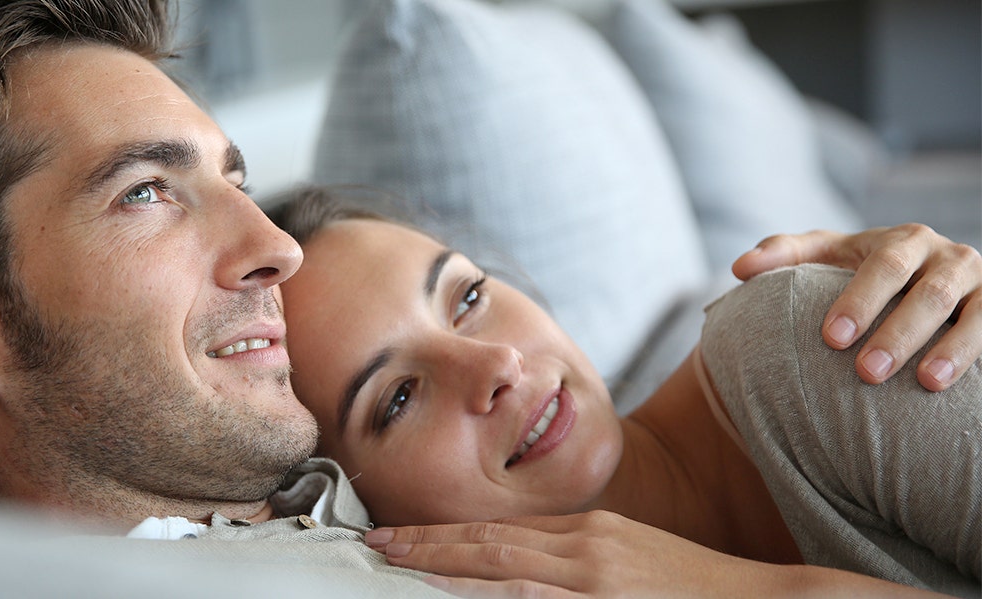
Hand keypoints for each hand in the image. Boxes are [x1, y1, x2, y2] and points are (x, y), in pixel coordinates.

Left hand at [363, 511, 939, 598]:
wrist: (764, 598)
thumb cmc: (695, 586)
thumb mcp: (631, 557)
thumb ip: (579, 559)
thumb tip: (524, 568)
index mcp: (587, 532)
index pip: (501, 530)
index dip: (448, 533)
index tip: (403, 537)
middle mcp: (584, 548)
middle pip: (489, 543)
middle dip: (428, 544)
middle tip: (375, 545)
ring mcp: (595, 577)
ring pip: (501, 569)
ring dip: (444, 567)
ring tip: (394, 566)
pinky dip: (491, 595)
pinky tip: (457, 595)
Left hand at [731, 224, 981, 390]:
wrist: (924, 280)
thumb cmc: (862, 272)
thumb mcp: (827, 255)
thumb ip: (785, 255)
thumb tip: (739, 268)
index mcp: (903, 241)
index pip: (884, 266)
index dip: (860, 300)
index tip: (831, 337)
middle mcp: (950, 258)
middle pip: (930, 293)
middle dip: (899, 332)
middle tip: (866, 372)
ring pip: (978, 314)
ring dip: (954, 348)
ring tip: (926, 383)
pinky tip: (965, 388)